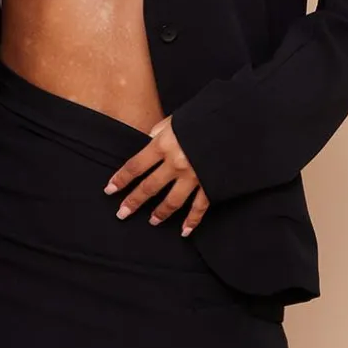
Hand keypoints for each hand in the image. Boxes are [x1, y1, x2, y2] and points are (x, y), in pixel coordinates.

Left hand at [104, 114, 210, 235]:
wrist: (238, 121)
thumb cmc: (204, 116)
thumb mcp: (178, 118)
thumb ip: (161, 130)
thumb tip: (150, 138)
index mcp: (165, 144)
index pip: (135, 166)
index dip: (121, 179)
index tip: (109, 190)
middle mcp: (176, 163)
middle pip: (149, 187)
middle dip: (133, 202)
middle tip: (122, 213)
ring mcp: (194, 176)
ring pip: (172, 201)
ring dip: (160, 213)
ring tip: (152, 221)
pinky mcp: (212, 184)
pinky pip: (199, 207)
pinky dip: (192, 221)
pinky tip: (185, 231)